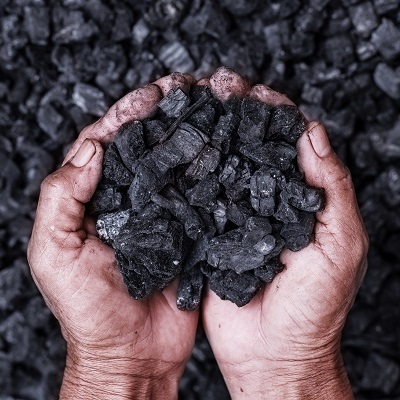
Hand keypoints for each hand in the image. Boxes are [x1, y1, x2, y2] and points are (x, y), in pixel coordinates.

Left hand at [27, 74, 198, 399]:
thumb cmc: (88, 310)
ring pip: (174, 164)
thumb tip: (93, 148)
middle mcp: (128, 201)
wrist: (132, 352)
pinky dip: (210, 171)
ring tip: (211, 108)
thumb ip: (62, 199)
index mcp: (93, 200)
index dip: (126, 114)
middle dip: (163, 114)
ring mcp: (160, 215)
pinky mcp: (187, 232)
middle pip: (144, 146)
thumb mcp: (55, 254)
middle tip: (188, 88)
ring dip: (189, 135)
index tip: (150, 94)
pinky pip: (198, 195)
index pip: (105, 143)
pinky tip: (225, 151)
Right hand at [201, 68, 368, 398]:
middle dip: (235, 116)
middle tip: (217, 88)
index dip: (274, 115)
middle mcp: (266, 204)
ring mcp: (234, 219)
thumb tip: (313, 133)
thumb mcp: (340, 245)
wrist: (273, 354)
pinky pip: (198, 202)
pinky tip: (177, 154)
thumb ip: (330, 190)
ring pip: (221, 169)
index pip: (289, 145)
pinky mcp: (208, 238)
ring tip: (192, 109)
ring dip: (210, 138)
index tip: (256, 92)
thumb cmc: (314, 308)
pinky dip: (189, 177)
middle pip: (250, 149)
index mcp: (300, 201)